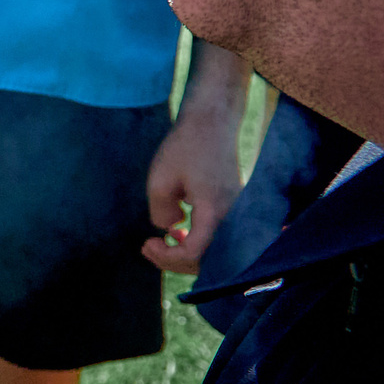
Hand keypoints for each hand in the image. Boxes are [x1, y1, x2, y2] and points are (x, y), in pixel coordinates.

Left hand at [141, 95, 246, 274]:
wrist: (212, 122)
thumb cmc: (186, 147)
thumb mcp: (160, 180)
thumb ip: (160, 212)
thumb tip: (169, 229)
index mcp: (215, 212)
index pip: (195, 253)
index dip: (168, 257)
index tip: (147, 243)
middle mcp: (233, 218)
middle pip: (208, 260)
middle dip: (175, 261)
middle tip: (149, 249)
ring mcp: (237, 214)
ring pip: (215, 252)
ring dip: (186, 254)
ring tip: (159, 244)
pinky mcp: (234, 209)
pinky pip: (218, 237)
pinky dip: (197, 242)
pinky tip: (177, 232)